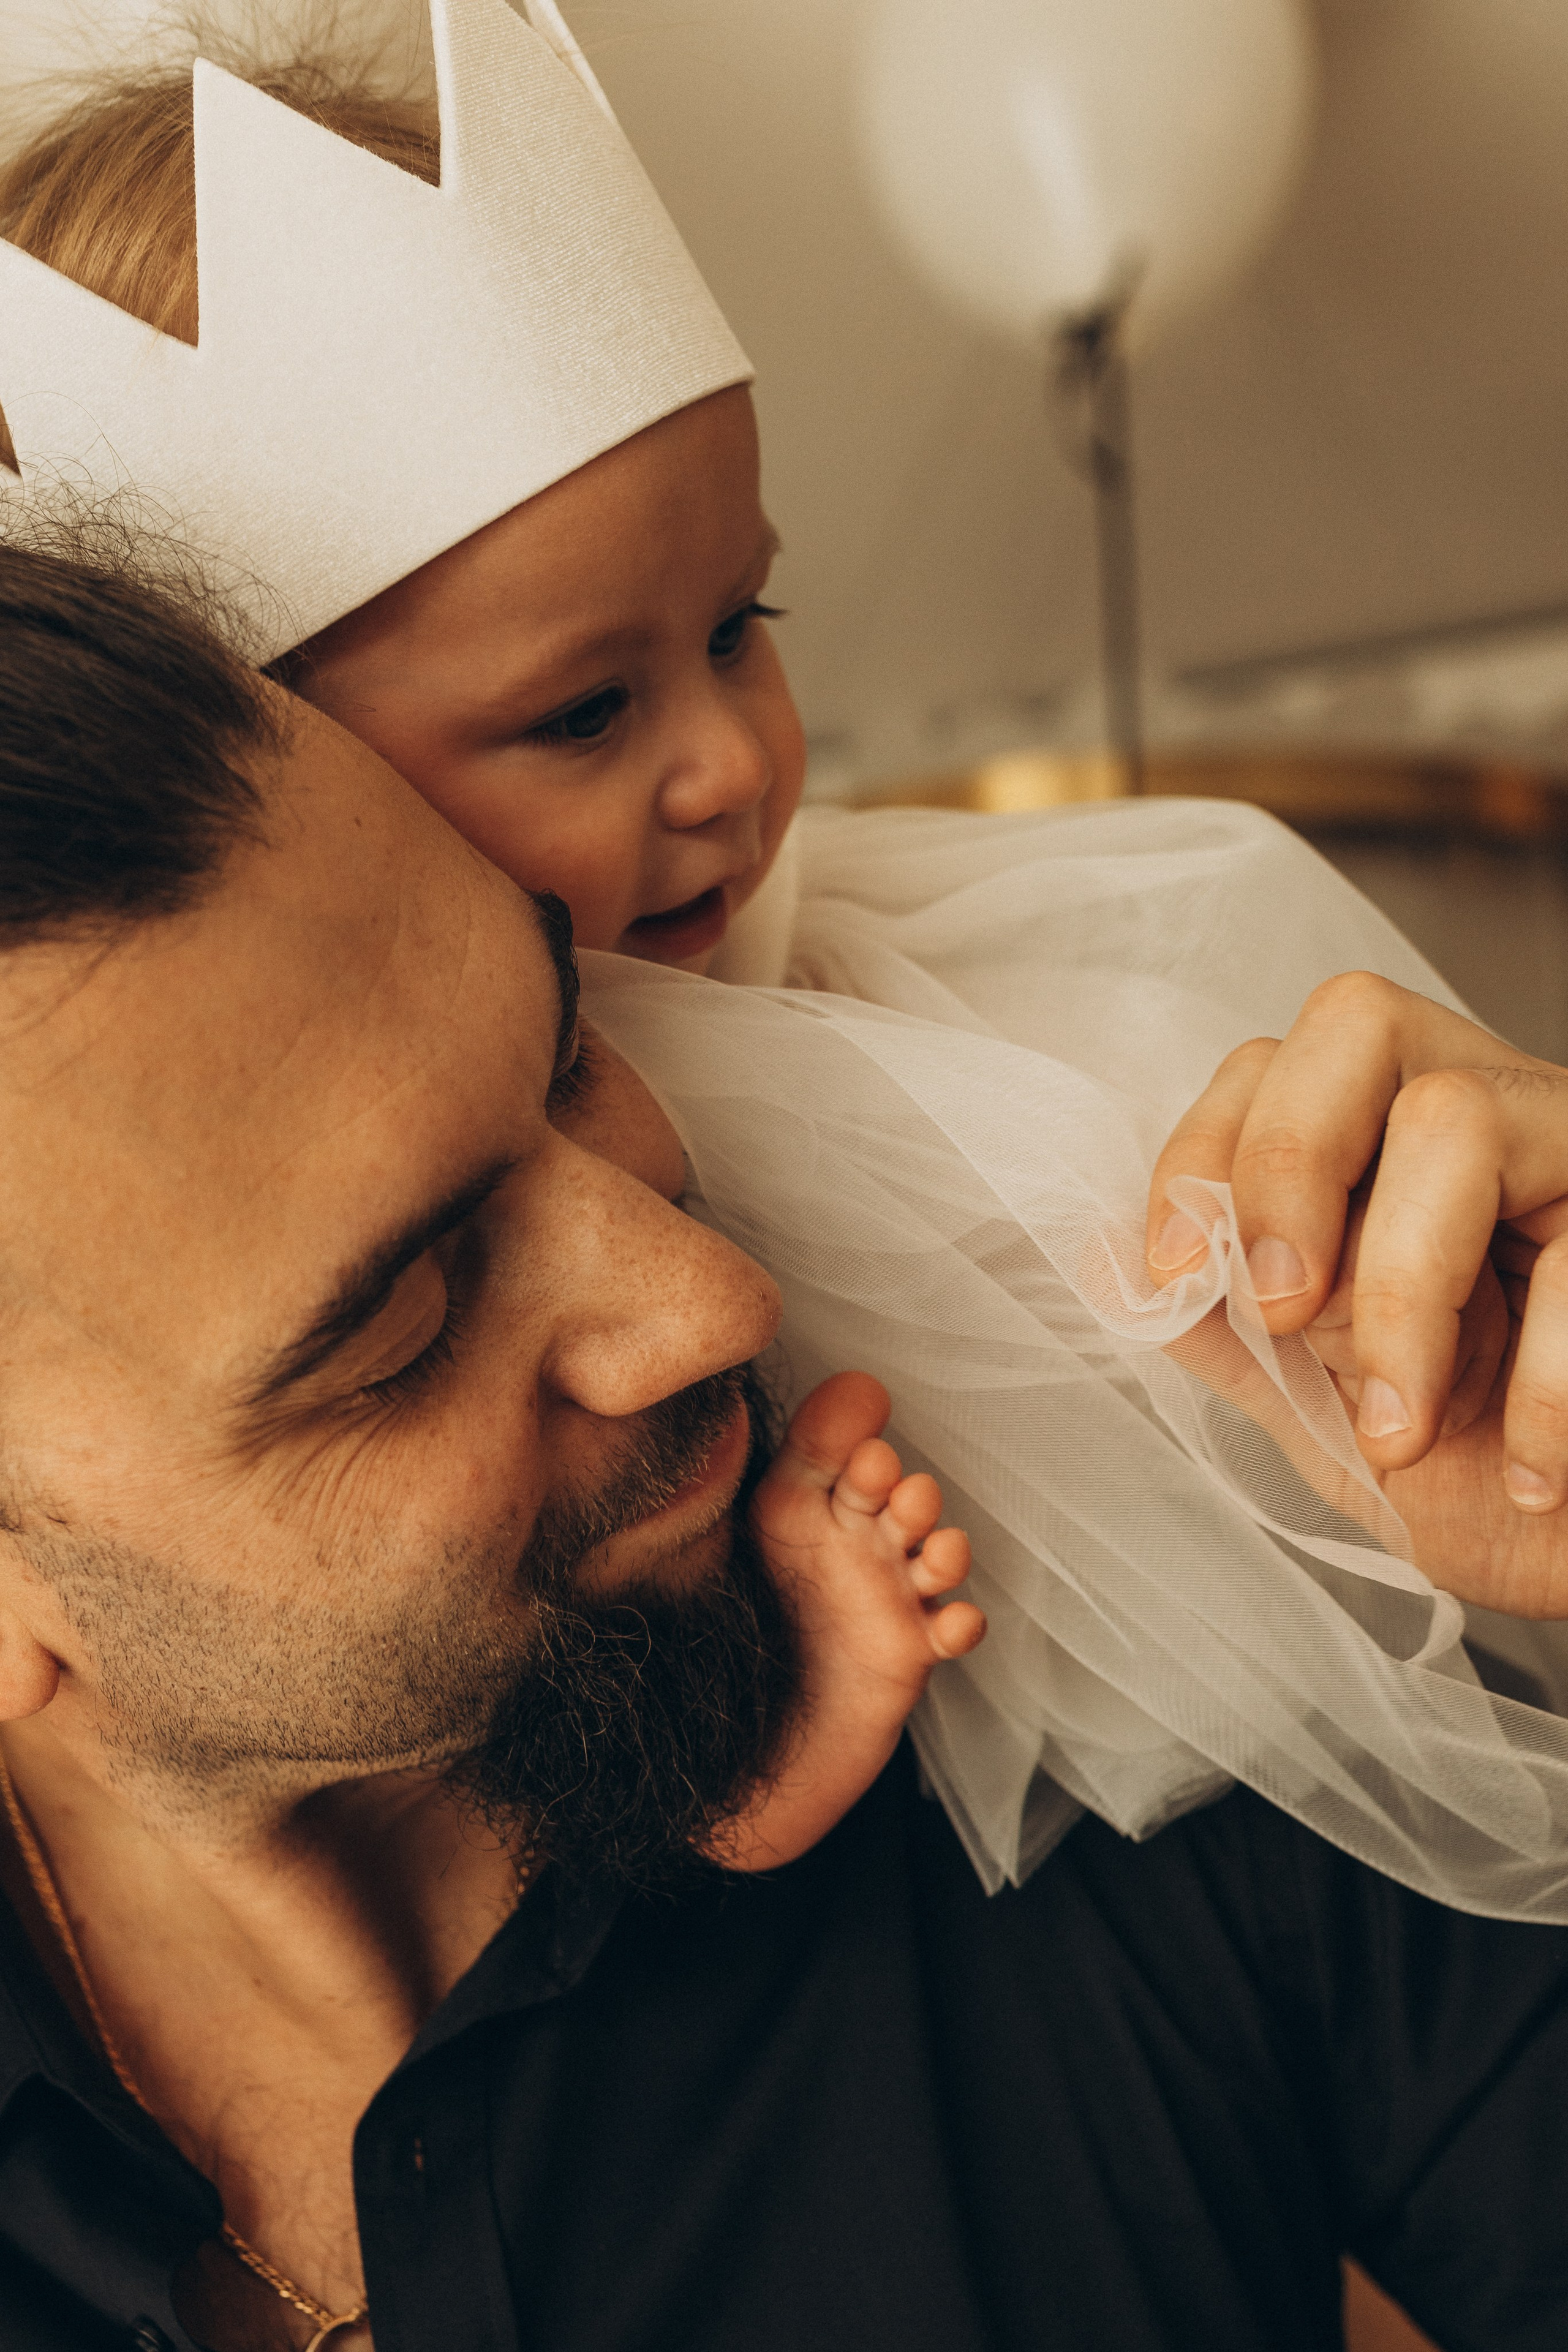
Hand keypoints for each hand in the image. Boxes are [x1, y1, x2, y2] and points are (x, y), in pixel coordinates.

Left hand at [712, 1371, 982, 1870]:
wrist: (739, 1740)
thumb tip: (856, 1381)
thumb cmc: (745, 1620)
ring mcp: (892, 1600)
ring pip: (943, 1557)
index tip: (859, 1457)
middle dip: (913, 1495)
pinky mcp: (911, 1655)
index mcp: (821, 1508)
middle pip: (910, 1501)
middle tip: (896, 1499)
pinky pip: (954, 1629)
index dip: (862, 1448)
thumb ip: (804, 1453)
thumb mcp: (766, 1524)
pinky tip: (945, 1624)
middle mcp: (863, 1547)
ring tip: (930, 1556)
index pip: (857, 1458)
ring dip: (948, 1548)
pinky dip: (961, 1623)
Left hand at [1145, 972, 1567, 1514]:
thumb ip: (1228, 1328)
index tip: (1178, 1271)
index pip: (1271, 1065)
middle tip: (1285, 1308)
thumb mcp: (1325, 1408)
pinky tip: (1537, 1478)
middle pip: (1357, 1021)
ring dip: (1403, 1291)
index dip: (1205, 1152)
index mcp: (1390, 1149)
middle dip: (1286, 1162)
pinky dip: (1544, 1386)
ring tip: (1405, 1433)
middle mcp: (1491, 1113)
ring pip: (1457, 1115)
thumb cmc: (1478, 1480)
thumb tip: (1101, 1262)